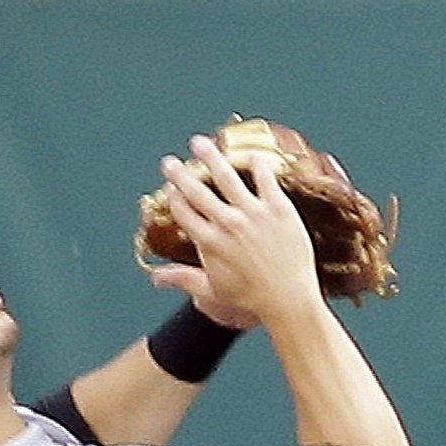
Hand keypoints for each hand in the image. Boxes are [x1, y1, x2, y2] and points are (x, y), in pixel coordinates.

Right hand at [148, 134, 322, 328]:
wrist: (288, 301)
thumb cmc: (251, 302)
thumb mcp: (212, 293)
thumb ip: (182, 279)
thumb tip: (156, 277)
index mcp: (208, 242)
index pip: (183, 212)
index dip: (173, 199)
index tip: (169, 189)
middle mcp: (227, 222)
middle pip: (196, 190)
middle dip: (180, 174)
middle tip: (169, 162)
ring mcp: (252, 212)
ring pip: (226, 175)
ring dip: (210, 157)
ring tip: (199, 143)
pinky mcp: (278, 208)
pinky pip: (265, 178)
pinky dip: (257, 164)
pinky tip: (252, 155)